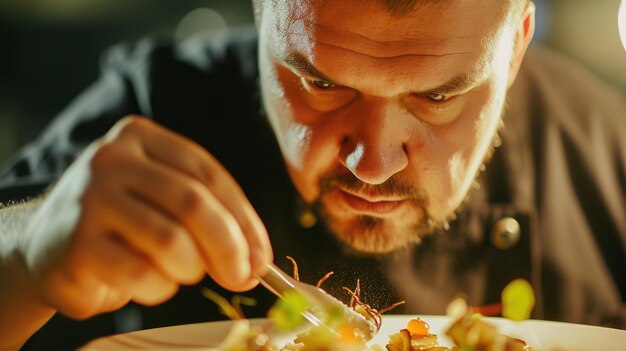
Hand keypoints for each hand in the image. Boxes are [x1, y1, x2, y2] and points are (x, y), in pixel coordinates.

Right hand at [20, 116, 272, 318]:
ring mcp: (90, 198)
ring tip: (182, 273)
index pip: (208, 173)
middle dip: (229, 247)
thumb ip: (205, 212)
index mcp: (139, 137)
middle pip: (193, 202)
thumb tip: (258, 256)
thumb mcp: (160, 198)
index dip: (244, 217)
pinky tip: (151, 284)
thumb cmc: (120, 224)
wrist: (45, 248)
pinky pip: (141, 273)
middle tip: (241, 276)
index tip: (262, 254)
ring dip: (190, 268)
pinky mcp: (76, 243)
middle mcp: (111, 158)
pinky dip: (159, 288)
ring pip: (171, 240)